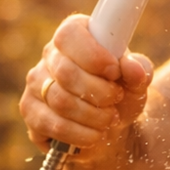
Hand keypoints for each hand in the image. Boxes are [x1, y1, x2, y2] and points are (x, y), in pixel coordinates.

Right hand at [20, 14, 153, 154]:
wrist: (112, 128)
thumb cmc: (122, 95)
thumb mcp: (137, 82)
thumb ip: (139, 70)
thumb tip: (132, 67)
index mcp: (75, 36)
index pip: (70, 35)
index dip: (94, 55)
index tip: (115, 71)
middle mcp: (49, 56)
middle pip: (66, 72)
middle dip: (100, 92)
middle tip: (116, 99)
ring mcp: (35, 84)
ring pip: (60, 101)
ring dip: (94, 116)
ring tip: (110, 118)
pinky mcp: (30, 112)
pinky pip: (52, 125)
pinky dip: (81, 134)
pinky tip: (95, 134)